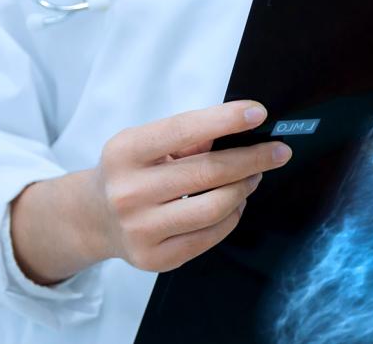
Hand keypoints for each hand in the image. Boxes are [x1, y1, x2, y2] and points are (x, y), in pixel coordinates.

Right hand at [10, 101, 291, 283]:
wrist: (93, 218)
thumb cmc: (129, 171)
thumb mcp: (144, 144)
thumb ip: (185, 137)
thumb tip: (239, 133)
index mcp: (124, 152)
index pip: (182, 131)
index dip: (223, 120)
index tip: (258, 114)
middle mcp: (128, 192)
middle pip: (208, 173)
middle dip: (252, 159)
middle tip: (279, 151)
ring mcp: (141, 229)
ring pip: (215, 207)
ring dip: (244, 188)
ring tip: (254, 176)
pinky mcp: (156, 258)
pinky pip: (211, 235)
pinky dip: (232, 215)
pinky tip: (235, 202)